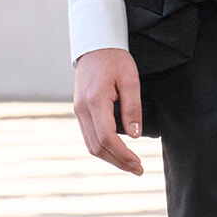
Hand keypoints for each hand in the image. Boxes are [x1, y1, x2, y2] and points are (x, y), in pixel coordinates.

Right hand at [73, 47, 143, 174]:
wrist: (95, 46)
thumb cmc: (115, 59)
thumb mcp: (130, 80)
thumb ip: (133, 108)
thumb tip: (135, 136)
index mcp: (94, 101)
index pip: (107, 138)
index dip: (123, 155)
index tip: (138, 164)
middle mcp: (82, 110)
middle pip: (97, 147)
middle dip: (118, 162)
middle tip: (137, 170)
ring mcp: (78, 111)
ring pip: (91, 145)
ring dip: (110, 158)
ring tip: (130, 164)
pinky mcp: (79, 111)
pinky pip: (89, 137)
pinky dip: (103, 148)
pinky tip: (117, 151)